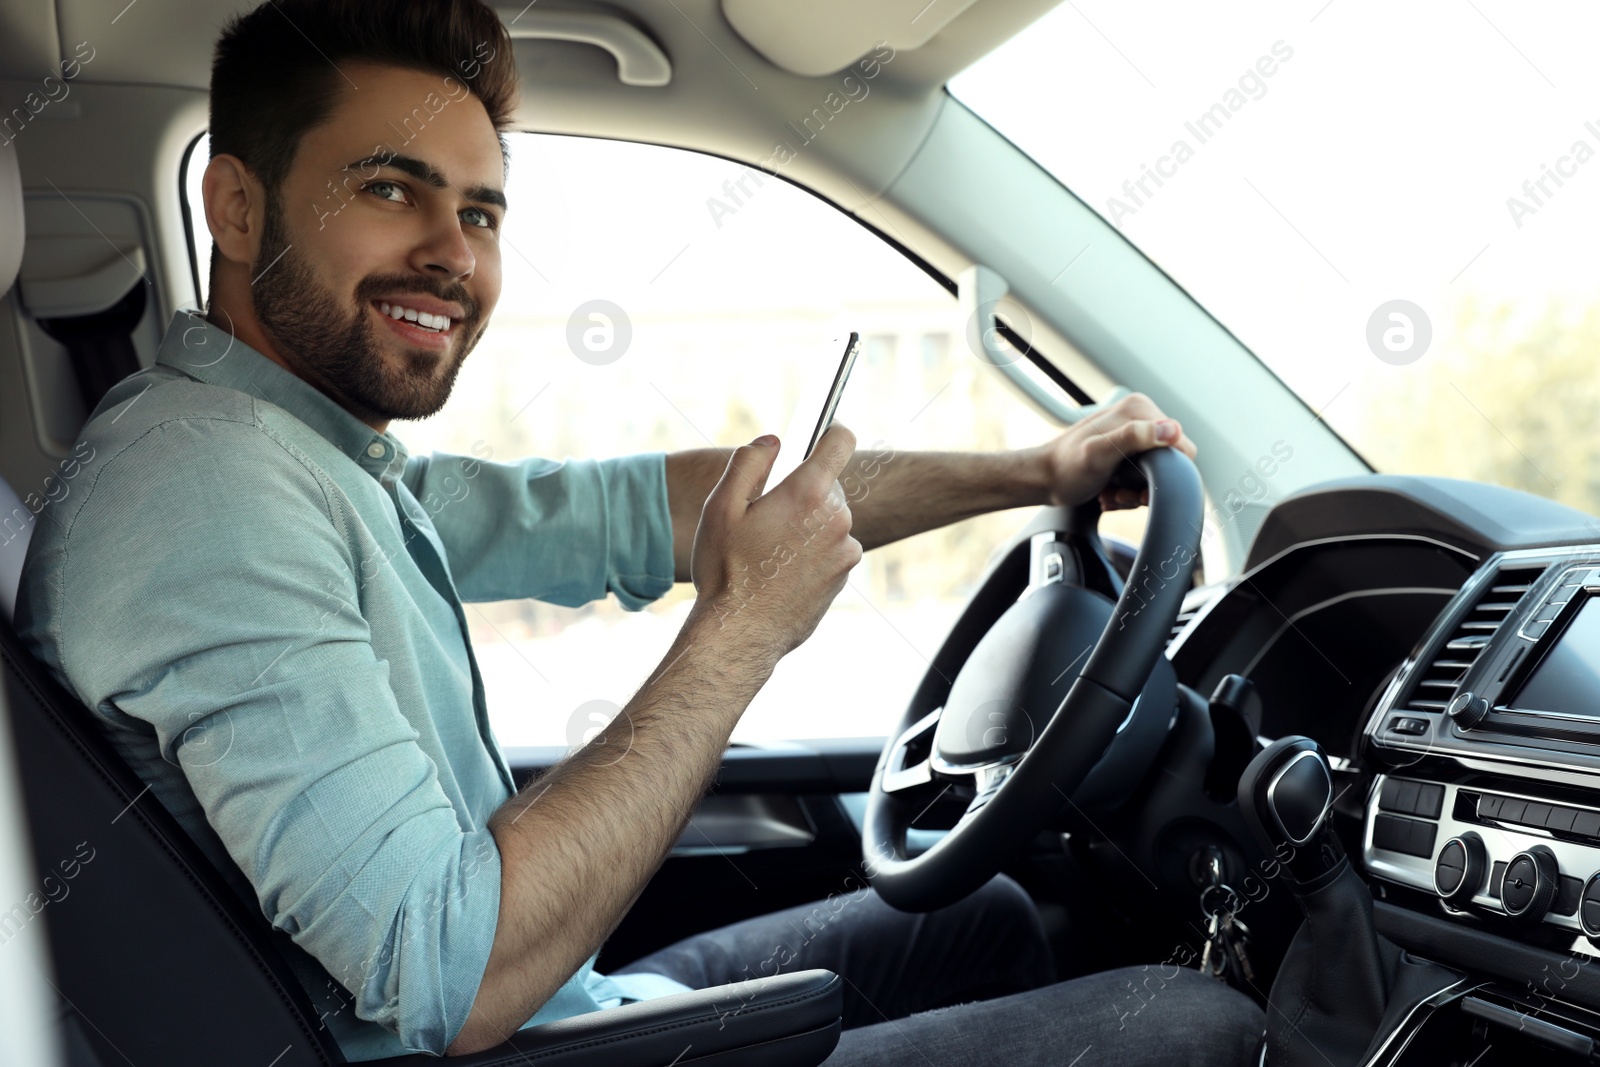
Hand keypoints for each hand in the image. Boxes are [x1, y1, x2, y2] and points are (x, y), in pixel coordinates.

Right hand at [689, 424, 862, 657]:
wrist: (740, 632)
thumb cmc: (726, 570)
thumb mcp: (721, 507)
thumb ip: (748, 463)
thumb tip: (772, 441)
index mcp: (808, 493)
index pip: (840, 442)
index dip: (831, 433)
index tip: (821, 437)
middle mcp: (836, 519)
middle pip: (828, 486)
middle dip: (802, 493)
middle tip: (765, 519)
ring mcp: (845, 550)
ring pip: (829, 520)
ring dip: (807, 526)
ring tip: (770, 552)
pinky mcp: (844, 576)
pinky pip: (831, 549)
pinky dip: (813, 553)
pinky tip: (781, 572)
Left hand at [1035, 393, 1196, 510]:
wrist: (1044, 479)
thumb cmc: (1066, 468)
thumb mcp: (1099, 454)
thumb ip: (1133, 438)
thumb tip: (1171, 430)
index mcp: (1139, 409)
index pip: (1181, 445)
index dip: (1166, 473)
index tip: (1139, 488)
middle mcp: (1140, 417)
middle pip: (1169, 461)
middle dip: (1147, 484)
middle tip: (1120, 493)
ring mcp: (1133, 433)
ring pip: (1156, 473)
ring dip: (1135, 491)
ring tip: (1111, 493)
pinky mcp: (1127, 450)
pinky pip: (1143, 476)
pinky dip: (1128, 491)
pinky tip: (1109, 492)